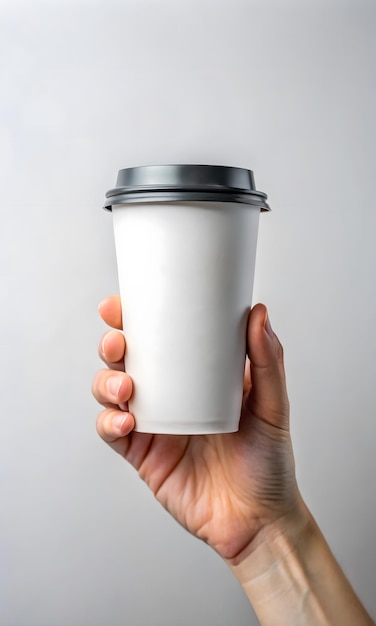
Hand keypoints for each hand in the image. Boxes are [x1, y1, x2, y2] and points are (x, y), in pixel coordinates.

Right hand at [92, 296, 303, 562]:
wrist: (259, 520)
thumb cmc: (268, 461)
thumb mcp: (272, 406)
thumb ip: (268, 362)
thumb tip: (259, 313)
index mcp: (195, 375)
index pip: (159, 338)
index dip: (133, 319)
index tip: (122, 305)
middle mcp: (170, 395)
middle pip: (126, 360)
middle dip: (112, 346)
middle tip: (119, 343)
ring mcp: (153, 424)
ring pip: (111, 392)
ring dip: (106, 382)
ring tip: (126, 387)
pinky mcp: (142, 455)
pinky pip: (113, 432)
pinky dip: (110, 421)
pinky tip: (126, 419)